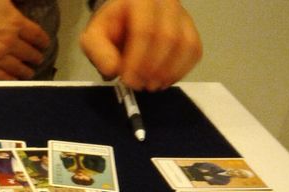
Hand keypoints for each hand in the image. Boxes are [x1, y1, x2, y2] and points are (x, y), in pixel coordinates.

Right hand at [0, 0, 49, 80]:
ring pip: (18, 68)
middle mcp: (10, 42)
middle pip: (29, 53)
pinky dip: (12, 80)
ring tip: (29, 72)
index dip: (43, 41)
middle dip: (36, 57)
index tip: (44, 44)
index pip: (37, 35)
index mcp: (15, 22)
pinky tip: (15, 80)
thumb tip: (23, 2)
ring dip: (26, 71)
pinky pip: (2, 78)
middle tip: (37, 59)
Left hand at [79, 0, 201, 90]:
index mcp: (139, 0)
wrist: (126, 19)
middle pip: (168, 37)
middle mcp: (165, 3)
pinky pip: (194, 51)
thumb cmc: (111, 28)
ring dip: (168, 72)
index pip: (144, 29)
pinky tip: (164, 81)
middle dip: (152, 68)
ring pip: (185, 44)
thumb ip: (99, 53)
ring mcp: (181, 15)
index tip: (128, 81)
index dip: (137, 59)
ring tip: (151, 86)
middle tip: (139, 86)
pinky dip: (181, 71)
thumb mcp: (94, 38)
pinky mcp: (190, 30)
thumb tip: (114, 71)